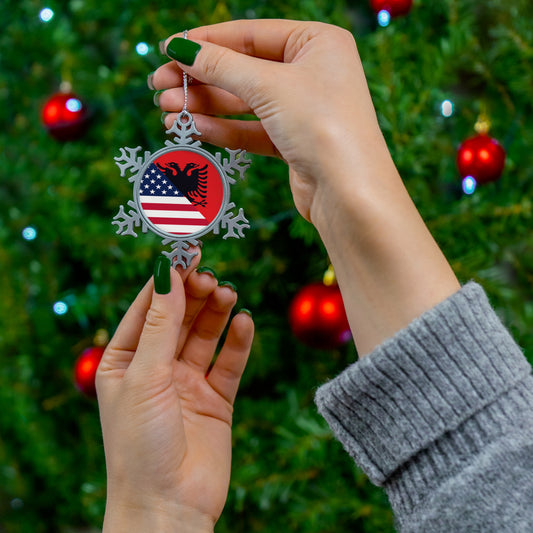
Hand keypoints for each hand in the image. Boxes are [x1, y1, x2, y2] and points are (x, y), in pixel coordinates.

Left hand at [96, 254, 253, 531]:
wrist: (169, 507)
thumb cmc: (140, 444)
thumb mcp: (145, 375)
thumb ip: (161, 323)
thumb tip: (167, 271)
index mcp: (125, 360)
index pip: (148, 308)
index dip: (167, 279)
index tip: (186, 252)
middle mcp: (156, 368)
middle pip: (179, 317)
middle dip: (194, 295)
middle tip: (211, 277)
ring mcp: (187, 382)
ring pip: (205, 335)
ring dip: (217, 313)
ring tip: (228, 294)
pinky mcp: (216, 398)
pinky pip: (229, 362)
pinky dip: (238, 342)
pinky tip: (245, 323)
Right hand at [151, 19, 390, 222]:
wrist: (349, 194)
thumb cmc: (322, 126)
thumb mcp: (268, 86)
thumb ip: (221, 66)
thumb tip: (180, 48)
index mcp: (317, 42)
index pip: (250, 34)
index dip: (206, 41)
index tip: (168, 49)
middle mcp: (312, 73)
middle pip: (244, 69)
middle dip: (200, 79)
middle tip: (159, 87)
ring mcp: (303, 109)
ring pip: (245, 103)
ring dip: (205, 107)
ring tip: (167, 112)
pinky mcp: (294, 143)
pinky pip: (252, 130)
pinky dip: (224, 129)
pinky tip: (194, 129)